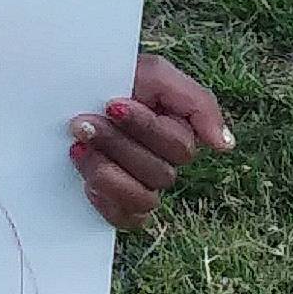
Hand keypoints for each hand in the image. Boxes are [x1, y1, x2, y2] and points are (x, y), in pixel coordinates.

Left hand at [68, 52, 233, 231]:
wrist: (67, 88)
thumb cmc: (113, 80)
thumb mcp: (154, 74)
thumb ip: (196, 102)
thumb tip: (225, 146)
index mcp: (177, 136)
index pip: (179, 148)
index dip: (145, 128)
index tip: (112, 105)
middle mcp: (162, 165)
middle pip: (160, 173)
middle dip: (117, 144)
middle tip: (82, 123)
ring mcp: (139, 187)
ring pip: (144, 199)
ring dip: (107, 172)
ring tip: (79, 148)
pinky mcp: (115, 204)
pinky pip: (126, 220)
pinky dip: (107, 202)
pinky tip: (85, 182)